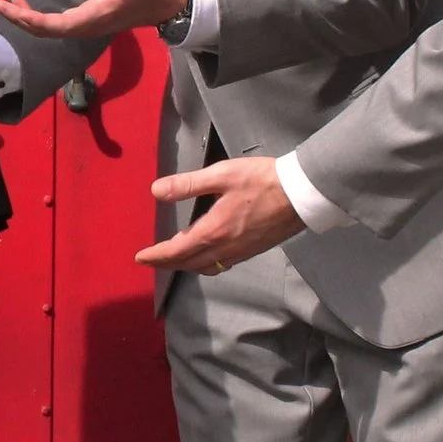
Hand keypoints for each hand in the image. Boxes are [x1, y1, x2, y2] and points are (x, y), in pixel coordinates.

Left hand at [0, 0, 184, 41]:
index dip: (29, 19)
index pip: (54, 26)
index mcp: (93, 19)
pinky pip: (54, 25)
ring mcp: (84, 27)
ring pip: (48, 31)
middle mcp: (85, 28)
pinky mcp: (84, 22)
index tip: (8, 7)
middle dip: (19, 20)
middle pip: (45, 31)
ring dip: (25, 20)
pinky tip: (25, 5)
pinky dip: (36, 18)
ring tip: (6, 5)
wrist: (163, 4)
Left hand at [137, 156, 303, 274]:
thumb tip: (156, 191)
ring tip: (174, 258)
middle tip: (150, 261)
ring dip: (186, 265)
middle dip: (167, 263)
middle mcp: (225, 248)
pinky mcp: (253, 250)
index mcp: (213, 231)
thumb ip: (188, 184)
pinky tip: (205, 256)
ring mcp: (241, 252)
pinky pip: (221, 265)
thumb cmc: (262, 180)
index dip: (156, 256)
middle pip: (189, 263)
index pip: (176, 250)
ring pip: (205, 266)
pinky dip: (205, 264)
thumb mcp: (222, 175)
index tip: (140, 258)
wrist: (302, 193)